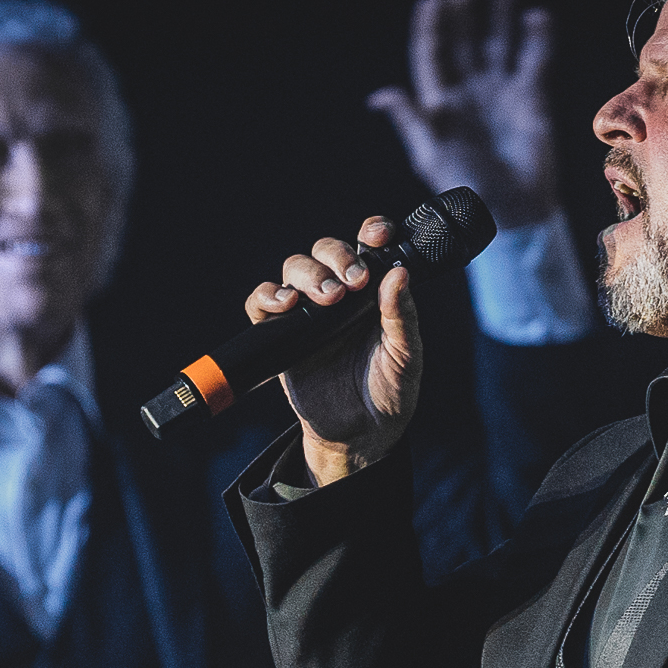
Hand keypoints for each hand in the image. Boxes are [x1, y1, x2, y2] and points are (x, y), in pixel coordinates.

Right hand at [245, 218, 422, 484]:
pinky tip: (286, 305)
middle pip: (325, 251)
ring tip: (327, 298)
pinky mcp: (281, 335)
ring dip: (309, 275)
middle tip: (353, 282)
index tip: (378, 235)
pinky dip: (268, 296)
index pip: (368, 246)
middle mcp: (340, 296)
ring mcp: (308, 313)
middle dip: (337, 256)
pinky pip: (262, 303)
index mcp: (374, 293)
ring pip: (295, 269)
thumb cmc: (389, 393)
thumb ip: (402, 317)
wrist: (359, 436)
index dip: (371, 231)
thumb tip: (400, 273)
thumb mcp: (405, 357)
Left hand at [369, 0, 558, 229]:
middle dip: (464, 12)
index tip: (431, 2)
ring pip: (499, 46)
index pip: (433, 57)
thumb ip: (411, 120)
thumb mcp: (431, 154)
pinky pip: (534, 61)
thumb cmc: (466, 188)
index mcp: (440, 105)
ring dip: (499, 17)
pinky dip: (537, 39)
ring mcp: (501, 95)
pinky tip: (535, 16)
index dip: (431, 30)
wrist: (512, 212)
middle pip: (465, 42)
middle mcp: (470, 94)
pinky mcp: (532, 100)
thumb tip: (380, 95)